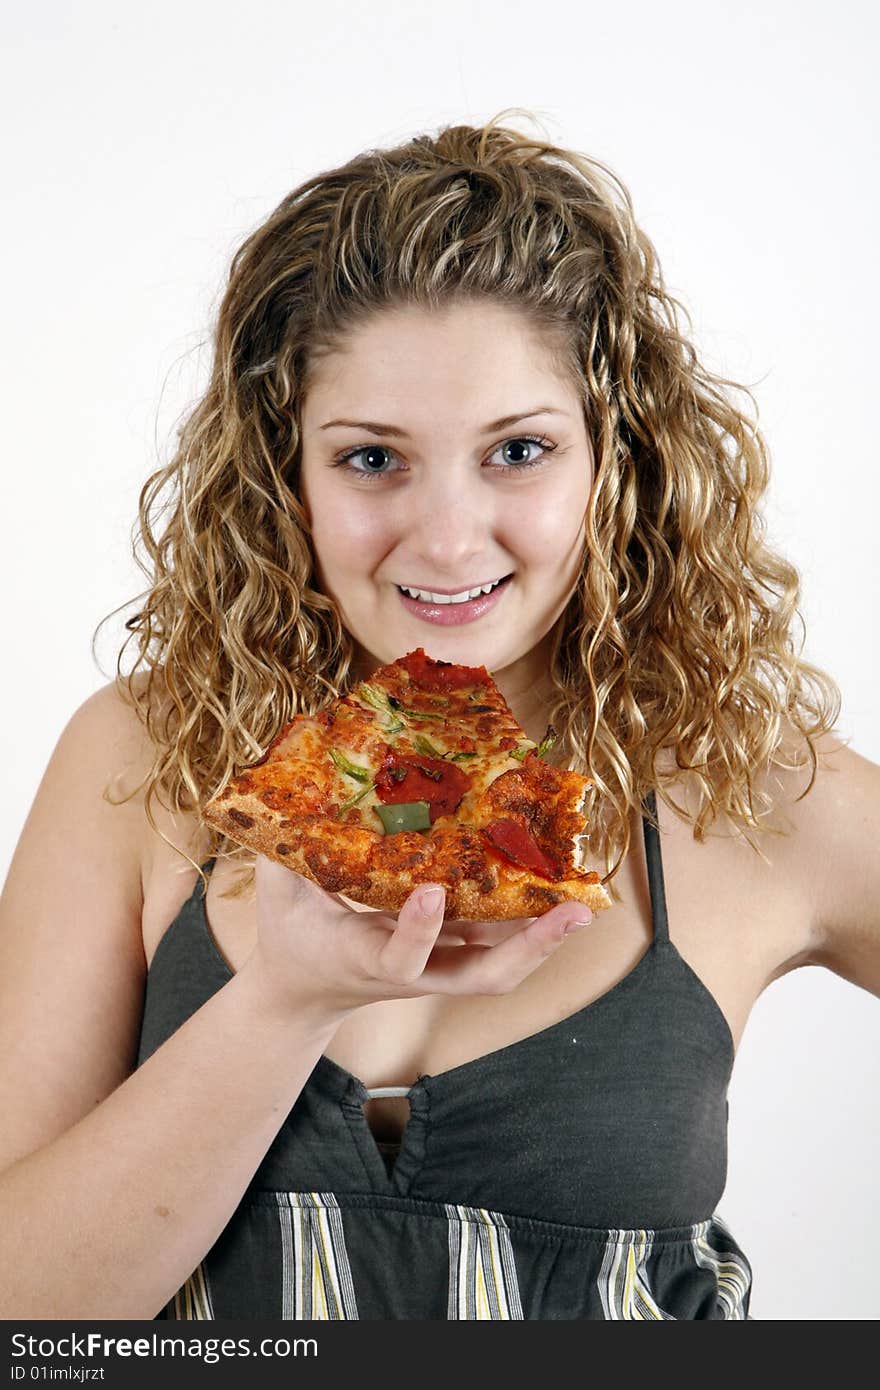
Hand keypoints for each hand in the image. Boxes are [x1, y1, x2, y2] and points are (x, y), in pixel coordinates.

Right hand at [245, 855, 593, 1026]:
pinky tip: (554, 886)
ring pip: (499, 963)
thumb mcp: (278, 897)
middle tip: (571, 913)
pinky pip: (495, 940)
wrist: (303, 996)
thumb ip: (284, 850)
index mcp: (364, 959)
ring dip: (542, 937)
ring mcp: (436, 966)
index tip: (432, 891)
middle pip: (482, 977)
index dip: (420, 930)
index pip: (399, 959)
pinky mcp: (449, 953)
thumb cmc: (291, 940)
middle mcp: (412, 971)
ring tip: (581, 902)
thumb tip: (289, 788)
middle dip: (530, 948)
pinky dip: (526, 920)